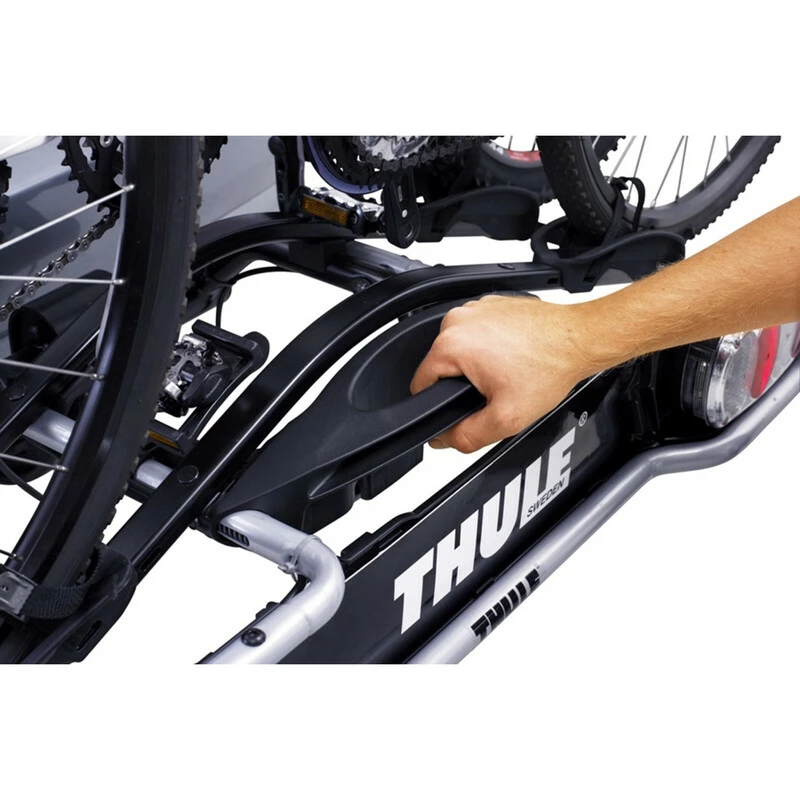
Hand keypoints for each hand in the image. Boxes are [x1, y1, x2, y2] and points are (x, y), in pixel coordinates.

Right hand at [410, 295, 597, 452]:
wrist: (579, 338)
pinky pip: (476, 335)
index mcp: (451, 344)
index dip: (437, 406)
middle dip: (461, 385)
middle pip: (440, 367)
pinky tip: (512, 358)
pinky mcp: (490, 305)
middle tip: (494, 392)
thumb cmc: (549, 366)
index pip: (421, 384)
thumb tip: (444, 439)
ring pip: (458, 351)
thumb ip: (467, 436)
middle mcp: (458, 320)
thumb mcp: (505, 418)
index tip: (462, 410)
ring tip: (506, 373)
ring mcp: (474, 309)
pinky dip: (489, 348)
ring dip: (475, 366)